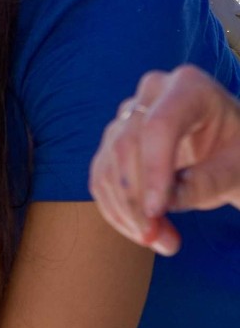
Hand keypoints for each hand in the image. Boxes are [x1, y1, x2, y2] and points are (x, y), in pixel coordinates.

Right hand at [90, 65, 239, 254]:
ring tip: (159, 241)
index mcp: (189, 87)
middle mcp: (150, 93)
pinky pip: (100, 175)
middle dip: (136, 199)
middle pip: (126, 145)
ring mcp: (127, 114)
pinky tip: (139, 230)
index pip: (159, 126)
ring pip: (108, 163)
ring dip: (124, 210)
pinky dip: (114, 208)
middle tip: (161, 241)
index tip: (156, 213)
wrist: (230, 150)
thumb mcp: (239, 169)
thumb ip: (207, 182)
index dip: (153, 170)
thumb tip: (165, 202)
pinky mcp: (113, 138)